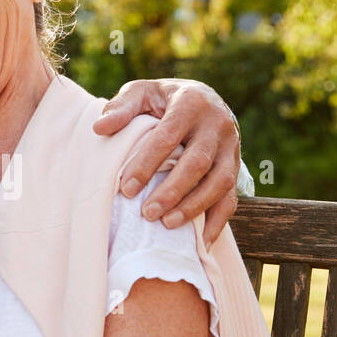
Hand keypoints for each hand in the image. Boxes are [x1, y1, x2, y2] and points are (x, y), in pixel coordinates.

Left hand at [93, 78, 240, 244]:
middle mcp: (217, 123)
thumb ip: (122, 108)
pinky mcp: (236, 166)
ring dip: (194, 206)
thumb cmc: (162, 100)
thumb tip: (99, 128)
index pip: (169, 135)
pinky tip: (201, 242)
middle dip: (172, 191)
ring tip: (167, 224)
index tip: (126, 188)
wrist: (202, 98)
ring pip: (219, 181)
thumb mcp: (142, 93)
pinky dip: (218, 222)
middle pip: (197, 162)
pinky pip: (232, 198)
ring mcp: (231, 147)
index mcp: (191, 102)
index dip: (147, 163)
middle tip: (147, 213)